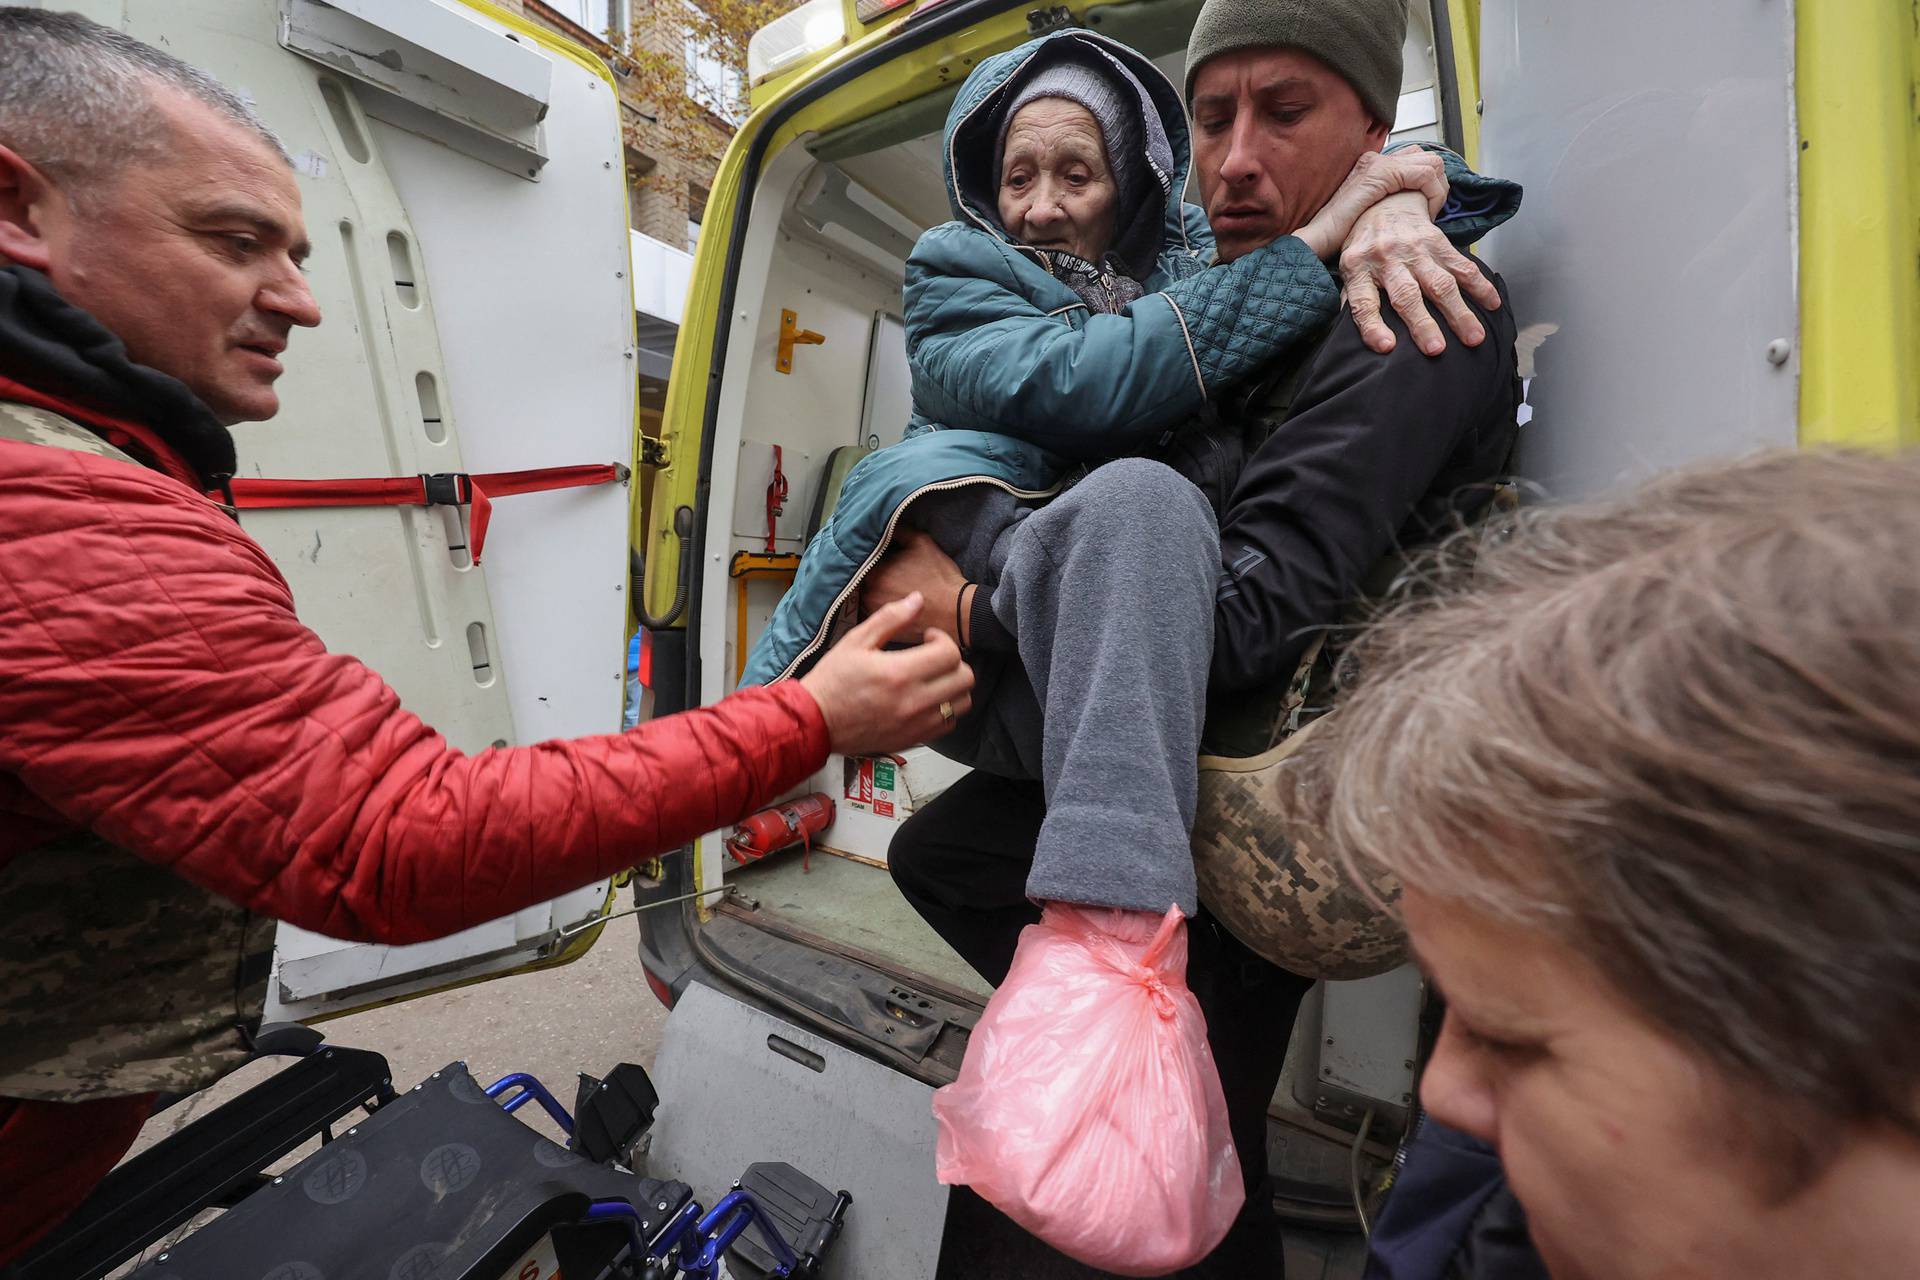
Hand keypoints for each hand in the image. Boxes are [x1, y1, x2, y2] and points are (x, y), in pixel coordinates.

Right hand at [800, 594, 973, 753]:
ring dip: (954, 686)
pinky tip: (927, 698)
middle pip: (964, 678)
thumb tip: (917, 599)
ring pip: (962, 703)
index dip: (943, 639)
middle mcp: (913, 702)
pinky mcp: (913, 738)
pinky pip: (949, 724)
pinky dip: (945, 709)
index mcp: (899, 673)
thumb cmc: (833, 680)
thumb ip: (890, 618)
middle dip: (953, 661)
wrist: (815, 722)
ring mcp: (916, 724)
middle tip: (933, 656)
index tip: (927, 637)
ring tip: (934, 677)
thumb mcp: (856, 641)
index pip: (949, 654)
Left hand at [860, 529, 968, 646]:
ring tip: (895, 587)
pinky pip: (876, 613)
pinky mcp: (884, 630)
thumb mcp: (921, 543)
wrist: (956, 613)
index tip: (888, 557)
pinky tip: (896, 601)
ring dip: (877, 591)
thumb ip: (899, 530)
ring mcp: (875, 614)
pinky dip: (881, 606)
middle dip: (875, 574)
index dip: (877, 557)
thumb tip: (885, 523)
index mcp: (874, 574)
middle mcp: (868, 595)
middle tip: (893, 572)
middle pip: (865, 579)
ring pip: (868, 596)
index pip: (864, 559)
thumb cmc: (939, 576)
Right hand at [1291, 149, 1446, 259]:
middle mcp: (1376, 158)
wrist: (1317, 238)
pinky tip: (1425, 213)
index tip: (1426, 209)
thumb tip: (1412, 206)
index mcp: (1373, 165)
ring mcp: (1378, 163)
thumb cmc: (1340, 234)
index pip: (1417, 159)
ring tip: (1428, 213)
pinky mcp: (1381, 174)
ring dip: (1438, 190)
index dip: (1430, 184)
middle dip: (1438, 185)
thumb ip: (1387, 202)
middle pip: (1428, 157)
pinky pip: (1425, 175)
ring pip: (1432, 163)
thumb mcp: (1369, 214)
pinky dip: (1433, 193)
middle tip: (1432, 210)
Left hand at [1340, 190, 1501, 355]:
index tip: (1387, 347)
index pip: (1364, 302)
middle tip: (1436, 350)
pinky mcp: (1438, 242)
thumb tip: (1343, 336)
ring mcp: (1415, 249)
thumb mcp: (1349, 267)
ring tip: (1474, 337)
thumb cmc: (1365, 246)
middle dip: (1423, 324)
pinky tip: (1492, 304)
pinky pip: (1461, 265)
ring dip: (1458, 312)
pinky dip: (1480, 285)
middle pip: (1407, 295)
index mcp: (1358, 267)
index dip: (1373, 326)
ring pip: (1440, 284)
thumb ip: (1351, 298)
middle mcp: (1387, 257)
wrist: (1385, 202)